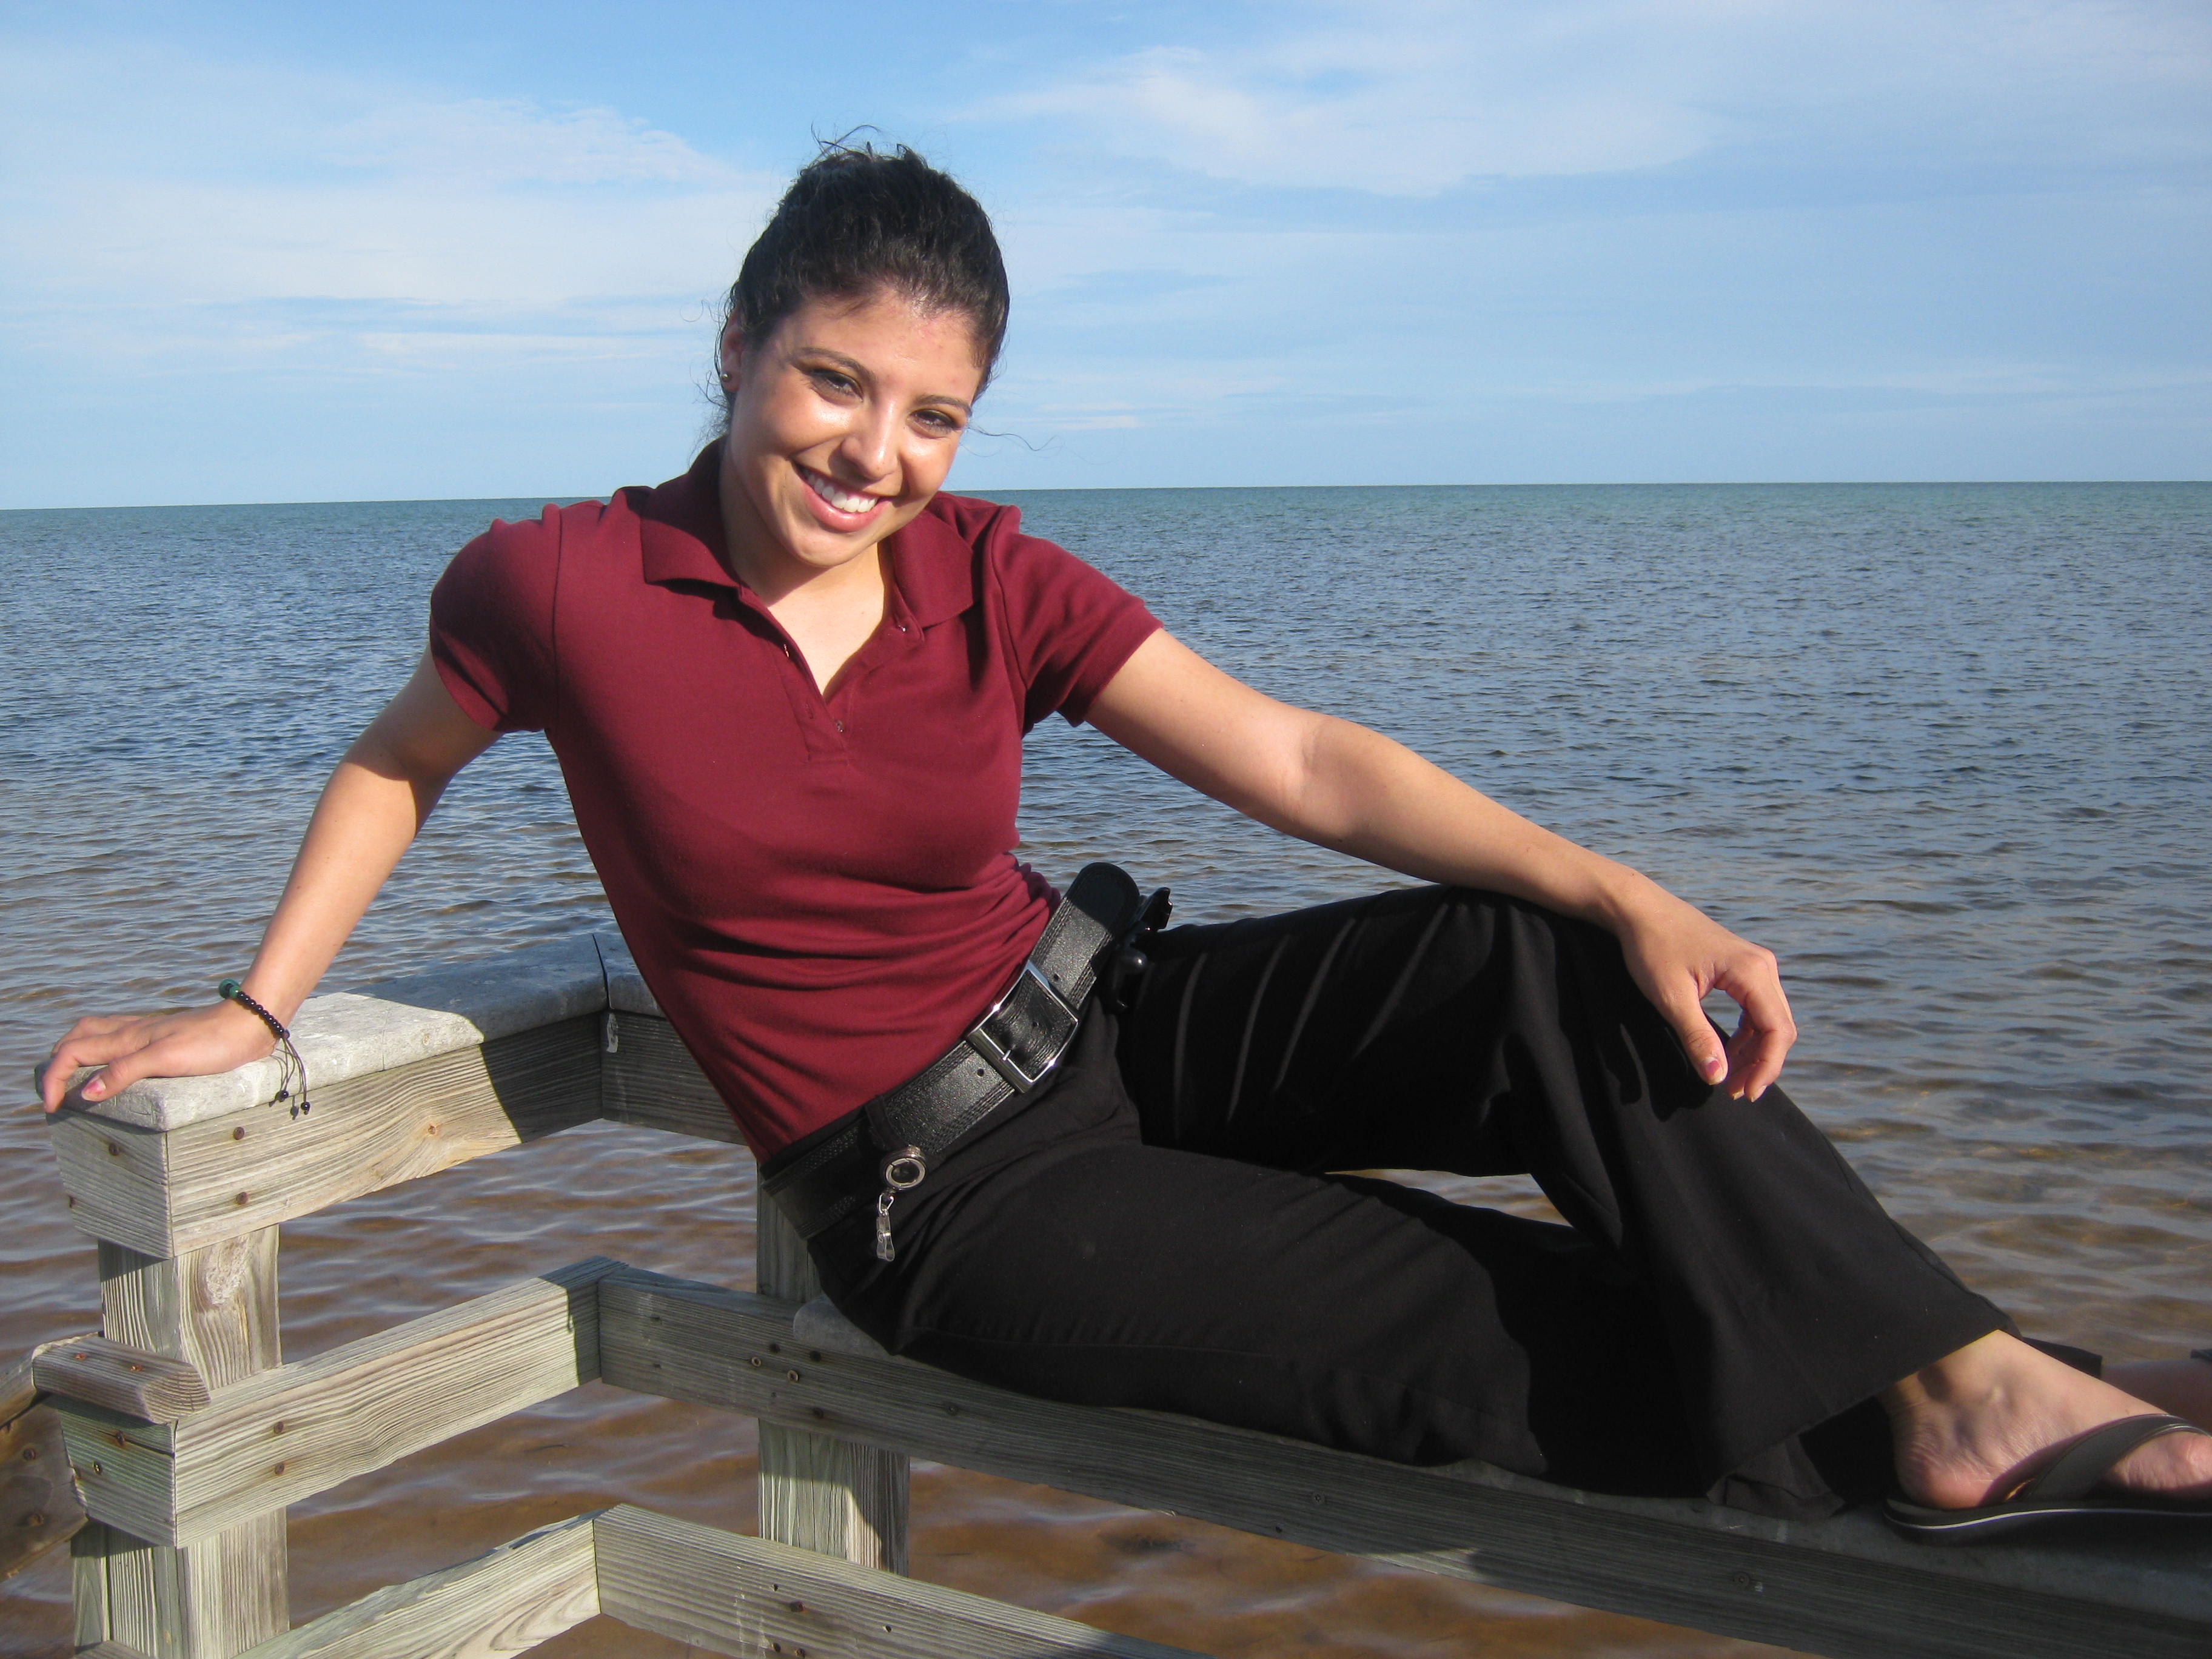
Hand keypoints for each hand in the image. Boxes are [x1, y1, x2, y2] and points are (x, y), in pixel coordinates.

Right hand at [37, 1000, 275, 1114]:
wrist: (249, 1025)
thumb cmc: (211, 1043)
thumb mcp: (166, 1059)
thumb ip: (125, 1072)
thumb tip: (86, 1093)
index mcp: (126, 1038)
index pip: (71, 1053)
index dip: (53, 1079)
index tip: (53, 1107)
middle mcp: (130, 1032)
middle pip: (77, 1038)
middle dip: (57, 1062)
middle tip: (54, 1091)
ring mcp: (146, 1033)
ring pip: (96, 1035)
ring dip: (77, 1053)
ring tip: (74, 1078)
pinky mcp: (162, 1038)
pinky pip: (119, 1039)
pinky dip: (103, 1052)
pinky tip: (113, 1068)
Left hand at [1611, 885, 1796, 1100]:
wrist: (1639, 910)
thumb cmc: (1652, 948)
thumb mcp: (1671, 997)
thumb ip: (1697, 1037)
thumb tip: (1718, 1077)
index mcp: (1752, 971)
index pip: (1776, 1030)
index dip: (1766, 1067)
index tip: (1745, 1094)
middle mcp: (1762, 966)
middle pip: (1780, 1027)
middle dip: (1761, 1064)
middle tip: (1735, 1092)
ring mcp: (1755, 965)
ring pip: (1770, 1020)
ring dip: (1754, 1052)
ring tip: (1729, 1078)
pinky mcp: (1743, 968)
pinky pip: (1756, 1008)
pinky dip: (1746, 1034)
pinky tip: (1727, 1052)